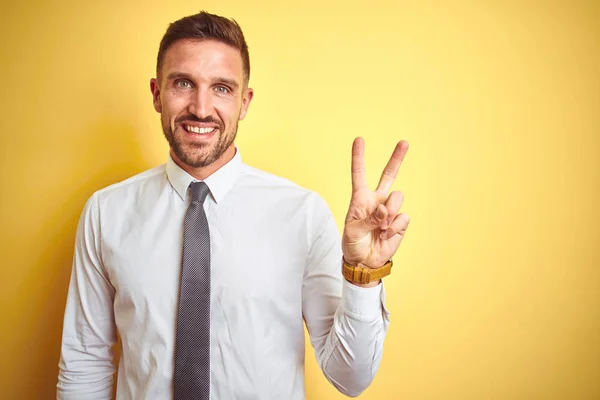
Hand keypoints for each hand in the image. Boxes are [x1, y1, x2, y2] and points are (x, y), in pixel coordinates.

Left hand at [342, 137, 409, 268]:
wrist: (365, 262)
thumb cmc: (353, 244)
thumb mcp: (353, 232)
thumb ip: (369, 219)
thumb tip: (385, 210)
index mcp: (360, 199)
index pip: (359, 174)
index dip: (359, 157)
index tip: (359, 139)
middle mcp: (377, 200)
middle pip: (389, 175)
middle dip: (396, 158)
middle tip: (404, 142)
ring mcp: (389, 210)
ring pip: (397, 198)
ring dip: (390, 212)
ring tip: (381, 228)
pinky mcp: (400, 222)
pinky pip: (403, 217)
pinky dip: (394, 228)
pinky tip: (386, 235)